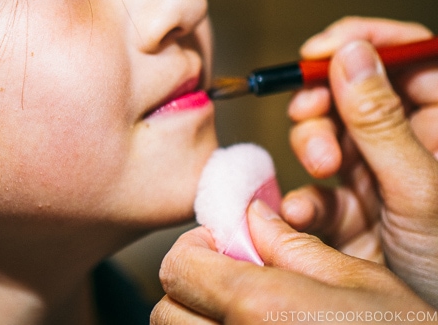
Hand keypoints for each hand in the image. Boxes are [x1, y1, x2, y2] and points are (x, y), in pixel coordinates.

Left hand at [151, 200, 435, 323]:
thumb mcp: (363, 283)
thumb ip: (294, 246)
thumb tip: (252, 217)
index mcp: (262, 308)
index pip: (177, 268)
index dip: (195, 251)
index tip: (221, 248)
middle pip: (167, 313)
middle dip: (190, 292)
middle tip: (230, 284)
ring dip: (199, 324)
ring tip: (245, 315)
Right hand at [285, 17, 437, 304]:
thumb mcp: (419, 190)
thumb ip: (379, 122)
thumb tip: (350, 54)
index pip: (407, 55)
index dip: (362, 42)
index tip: (317, 51)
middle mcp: (409, 144)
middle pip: (353, 91)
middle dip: (324, 102)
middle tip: (308, 114)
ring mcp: (376, 176)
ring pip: (327, 135)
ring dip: (310, 146)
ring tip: (318, 168)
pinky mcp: (347, 210)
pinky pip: (313, 188)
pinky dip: (301, 199)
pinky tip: (305, 215)